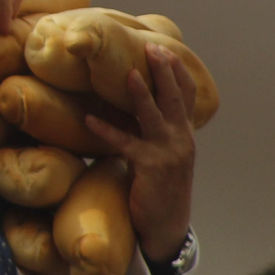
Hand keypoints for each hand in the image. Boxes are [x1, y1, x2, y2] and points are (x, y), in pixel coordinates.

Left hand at [84, 43, 196, 262]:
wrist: (165, 226)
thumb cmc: (156, 186)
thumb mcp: (156, 152)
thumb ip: (144, 129)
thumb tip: (117, 104)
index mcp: (183, 134)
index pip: (186, 97)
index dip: (177, 73)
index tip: (165, 48)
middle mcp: (180, 140)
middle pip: (175, 99)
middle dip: (164, 72)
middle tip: (154, 47)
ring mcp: (167, 154)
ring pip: (154, 117)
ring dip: (140, 94)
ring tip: (128, 73)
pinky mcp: (149, 168)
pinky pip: (125, 144)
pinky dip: (106, 130)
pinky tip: (89, 119)